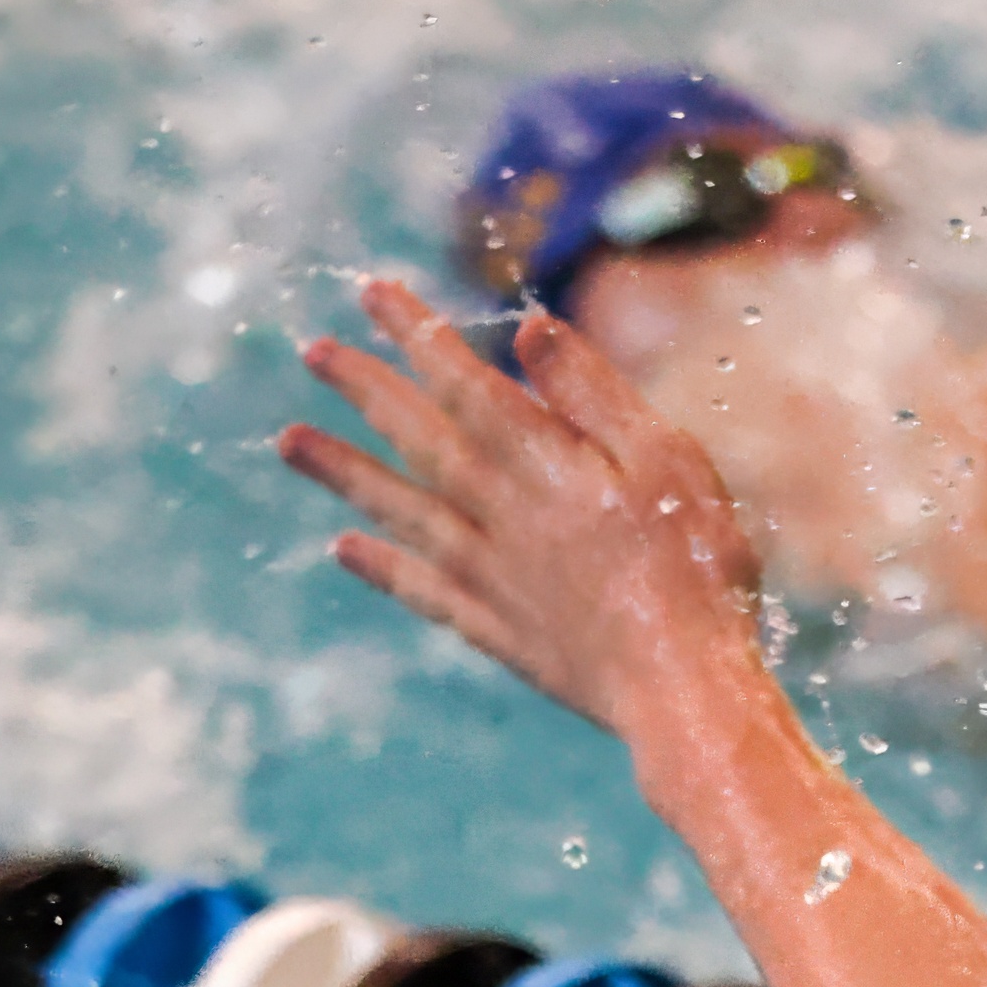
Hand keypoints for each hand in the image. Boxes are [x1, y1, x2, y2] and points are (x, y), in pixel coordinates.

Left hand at [281, 276, 769, 748]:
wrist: (684, 694)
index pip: (466, 383)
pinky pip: (423, 591)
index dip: (417, 335)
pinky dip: (380, 567)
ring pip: (403, 511)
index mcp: (546, 466)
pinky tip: (342, 549)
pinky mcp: (501, 633)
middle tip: (310, 351)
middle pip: (420, 440)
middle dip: (365, 390)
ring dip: (344, 473)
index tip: (372, 292)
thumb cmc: (698, 572)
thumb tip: (530, 330)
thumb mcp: (669, 461)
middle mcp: (503, 515)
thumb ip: (595, 395)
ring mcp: (495, 578)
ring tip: (288, 442)